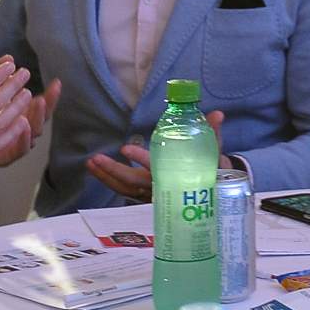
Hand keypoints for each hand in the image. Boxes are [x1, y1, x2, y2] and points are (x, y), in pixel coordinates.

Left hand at [88, 110, 224, 199]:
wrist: (209, 192)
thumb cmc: (208, 169)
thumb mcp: (212, 152)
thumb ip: (212, 133)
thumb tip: (218, 114)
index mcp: (174, 175)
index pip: (156, 168)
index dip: (142, 158)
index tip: (125, 148)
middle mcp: (159, 187)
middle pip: (133, 183)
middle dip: (114, 171)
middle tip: (97, 159)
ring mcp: (150, 193)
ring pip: (125, 189)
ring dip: (106, 176)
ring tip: (90, 163)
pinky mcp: (143, 194)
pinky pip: (123, 190)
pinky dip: (109, 181)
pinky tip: (96, 169)